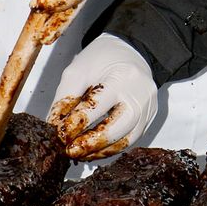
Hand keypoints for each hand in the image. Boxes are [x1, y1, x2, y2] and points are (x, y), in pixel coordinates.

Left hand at [48, 34, 158, 159]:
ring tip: (80, 153)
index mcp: (122, 77)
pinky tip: (94, 150)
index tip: (60, 135)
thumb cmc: (103, 59)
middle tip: (70, 150)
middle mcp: (141, 94)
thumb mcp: (78, 71)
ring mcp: (149, 108)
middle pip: (118, 128)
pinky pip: (131, 139)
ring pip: (126, 140)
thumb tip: (57, 128)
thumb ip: (65, 99)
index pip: (97, 107)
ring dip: (100, 151)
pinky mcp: (149, 118)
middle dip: (91, 143)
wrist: (130, 52)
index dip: (76, 124)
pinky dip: (111, 148)